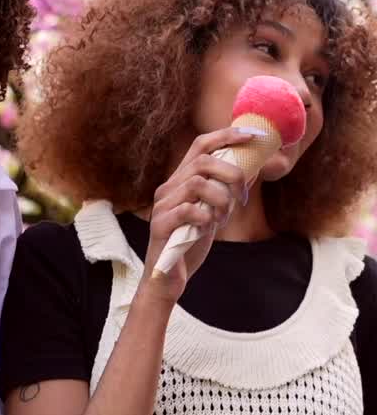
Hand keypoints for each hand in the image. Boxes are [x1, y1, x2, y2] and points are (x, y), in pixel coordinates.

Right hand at [141, 127, 250, 304]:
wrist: (167, 279)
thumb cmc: (189, 244)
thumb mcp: (213, 212)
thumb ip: (225, 191)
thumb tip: (254, 168)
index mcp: (180, 180)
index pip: (201, 144)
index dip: (226, 135)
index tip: (252, 135)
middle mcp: (168, 187)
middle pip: (203, 160)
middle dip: (232, 174)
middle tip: (242, 197)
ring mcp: (162, 205)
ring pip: (198, 184)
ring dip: (221, 199)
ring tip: (223, 218)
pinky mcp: (160, 225)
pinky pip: (190, 211)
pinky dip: (207, 218)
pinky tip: (208, 229)